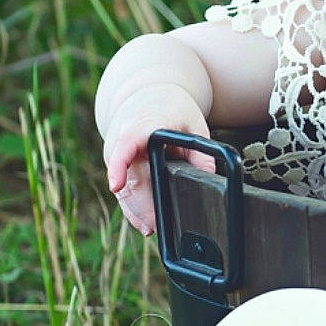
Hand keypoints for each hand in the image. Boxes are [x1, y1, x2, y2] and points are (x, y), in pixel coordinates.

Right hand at [104, 87, 214, 238]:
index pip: (125, 144)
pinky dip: (133, 209)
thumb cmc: (172, 109)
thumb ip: (201, 152)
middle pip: (128, 177)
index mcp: (141, 125)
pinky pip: (124, 192)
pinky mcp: (118, 167)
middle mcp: (122, 141)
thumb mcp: (194, 124)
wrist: (148, 95)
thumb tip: (209, 179)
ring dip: (135, 212)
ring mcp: (117, 155)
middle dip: (140, 205)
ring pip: (123, 189)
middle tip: (157, 227)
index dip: (119, 165)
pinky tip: (144, 225)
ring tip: (151, 230)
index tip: (116, 184)